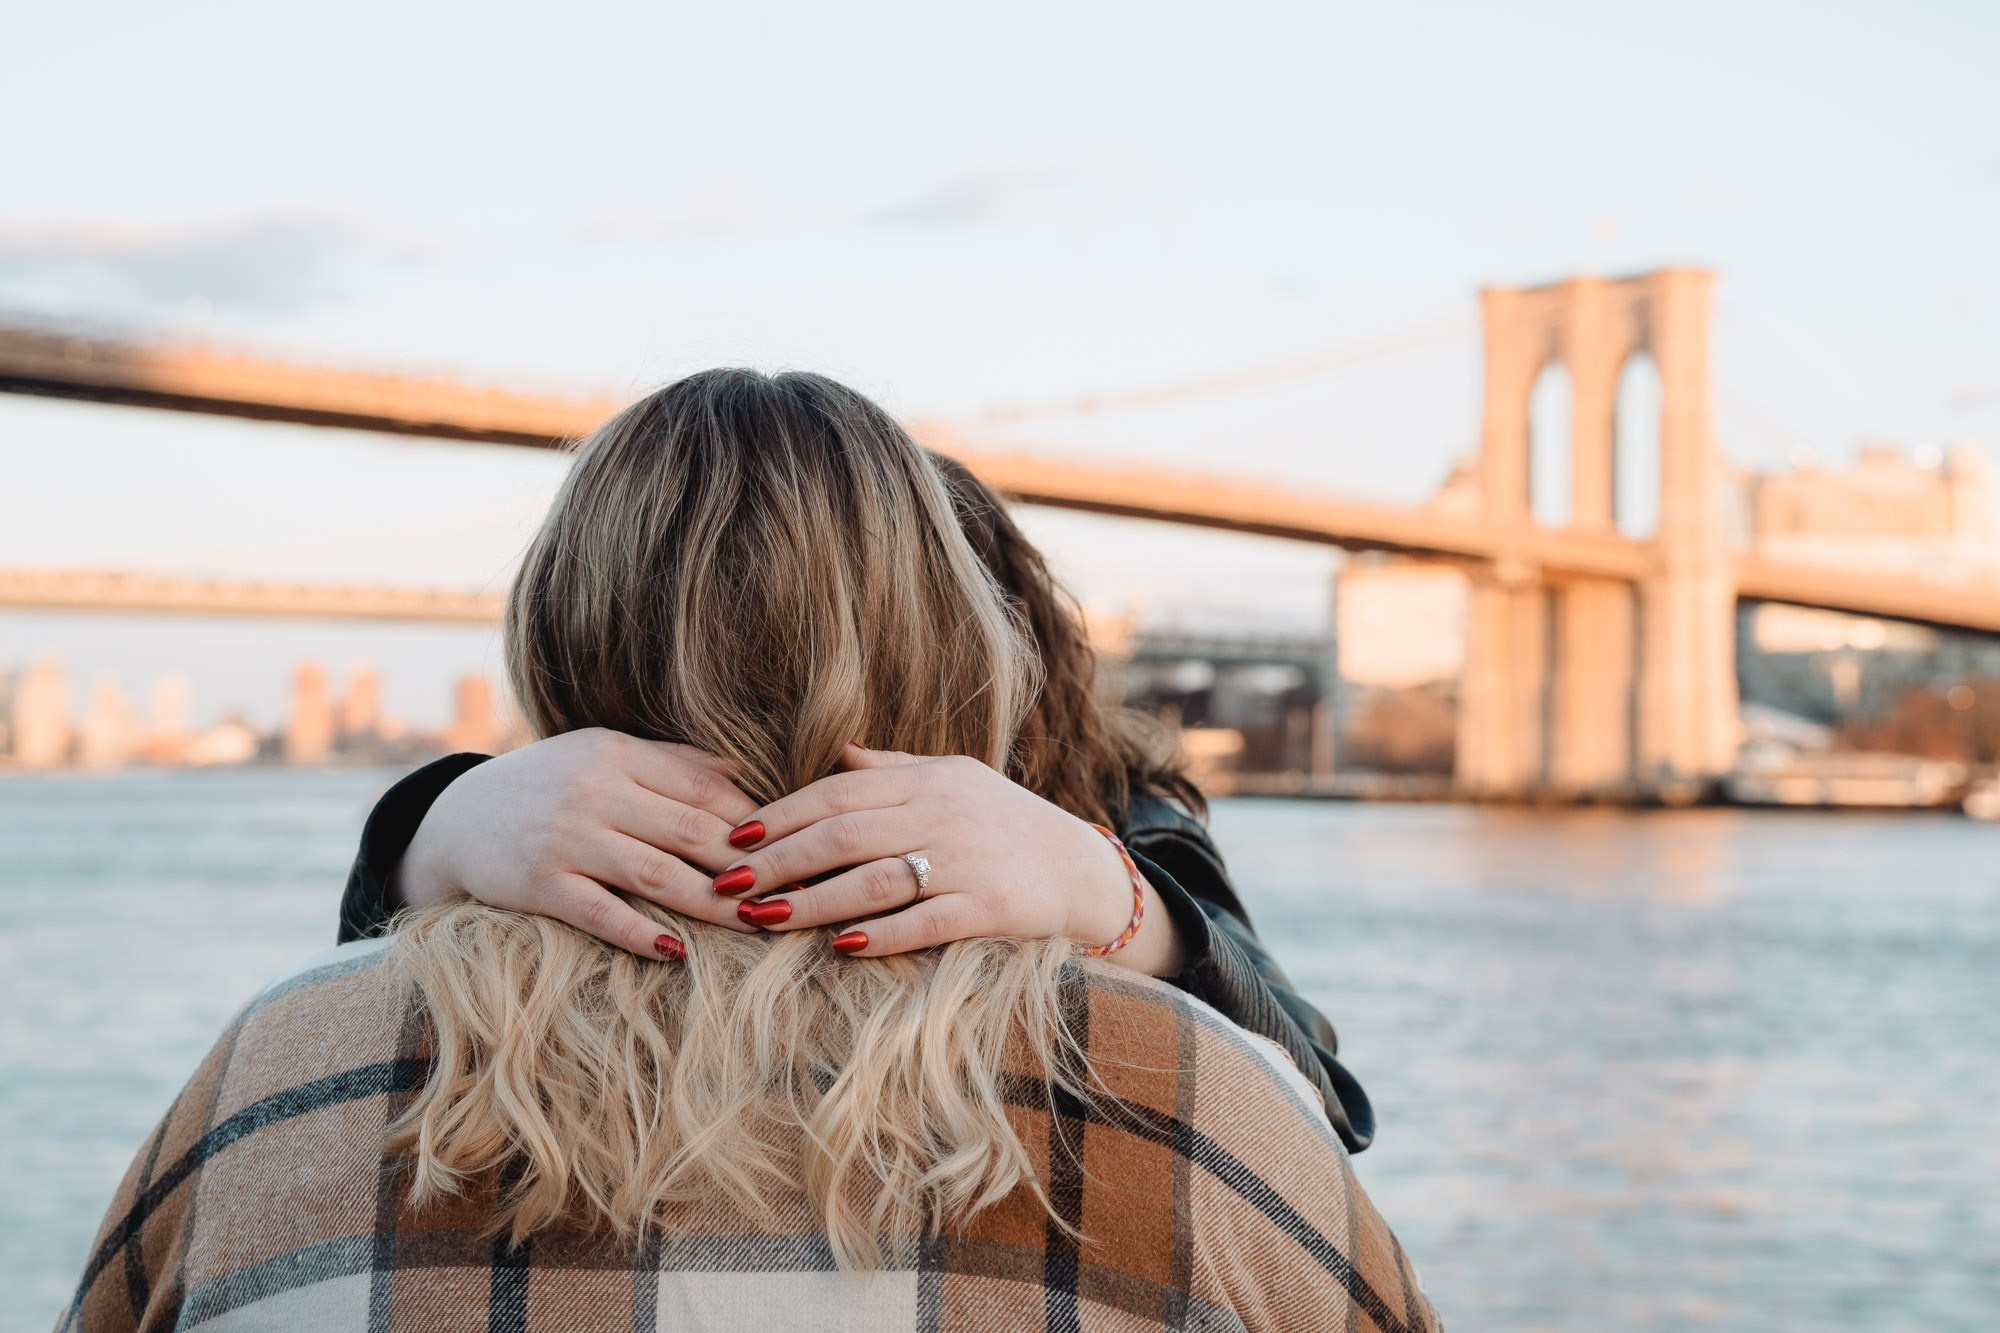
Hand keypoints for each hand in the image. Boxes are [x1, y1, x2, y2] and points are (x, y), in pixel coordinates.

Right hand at [396, 728, 763, 957]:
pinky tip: (675, 951)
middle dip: (749, 864)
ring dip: (712, 903)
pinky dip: (638, 932)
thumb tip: (745, 772)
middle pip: (689, 829)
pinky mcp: (537, 883)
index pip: (704, 787)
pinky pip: (598, 911)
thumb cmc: (548, 787)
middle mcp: (593, 790)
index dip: (758, 820)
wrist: (453, 818)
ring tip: (756, 924)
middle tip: (795, 891)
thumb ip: (668, 764)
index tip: (800, 846)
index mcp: (616, 753)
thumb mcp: (601, 757)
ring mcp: (564, 838)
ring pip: (655, 872)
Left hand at [715, 744, 1185, 975]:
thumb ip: (895, 770)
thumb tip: (836, 754)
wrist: (1085, 870)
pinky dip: (880, 934)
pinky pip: (924, 922)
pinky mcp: (990, 908)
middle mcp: (944, 814)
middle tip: (728, 885)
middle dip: (779, 860)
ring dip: (812, 901)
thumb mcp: (959, 778)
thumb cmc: (1008, 823)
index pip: (838, 792)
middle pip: (844, 834)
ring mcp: (967, 861)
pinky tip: (840, 947)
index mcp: (930, 779)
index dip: (782, 813)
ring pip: (873, 880)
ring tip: (763, 919)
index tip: (734, 836)